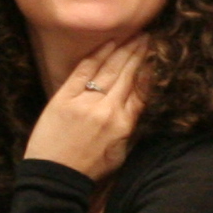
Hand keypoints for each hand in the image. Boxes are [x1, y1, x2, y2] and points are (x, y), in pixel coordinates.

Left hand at [25, 37, 151, 179]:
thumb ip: (132, 123)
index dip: (151, 69)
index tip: (157, 53)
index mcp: (124, 124)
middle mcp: (108, 109)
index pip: (143, 89)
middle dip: (139, 52)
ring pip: (109, 68)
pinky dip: (98, 54)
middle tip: (148, 35)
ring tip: (134, 35)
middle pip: (128, 74)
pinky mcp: (64, 98)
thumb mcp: (121, 151)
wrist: (55, 177)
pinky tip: (110, 43)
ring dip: (123, 49)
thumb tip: (141, 99)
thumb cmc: (89, 168)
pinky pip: (85, 70)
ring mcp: (85, 102)